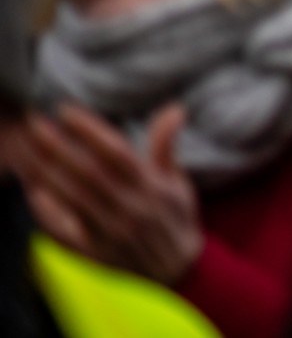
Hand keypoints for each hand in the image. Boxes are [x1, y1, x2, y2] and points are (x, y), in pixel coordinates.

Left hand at [18, 104, 203, 284]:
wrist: (178, 270)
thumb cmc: (175, 218)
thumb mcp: (178, 181)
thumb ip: (167, 145)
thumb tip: (175, 109)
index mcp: (151, 188)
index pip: (116, 153)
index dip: (89, 130)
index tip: (65, 110)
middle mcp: (128, 209)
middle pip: (87, 173)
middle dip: (57, 145)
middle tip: (33, 122)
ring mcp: (108, 233)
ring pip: (70, 197)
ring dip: (44, 171)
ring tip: (24, 148)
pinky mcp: (93, 253)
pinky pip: (63, 231)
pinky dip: (46, 211)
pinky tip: (30, 189)